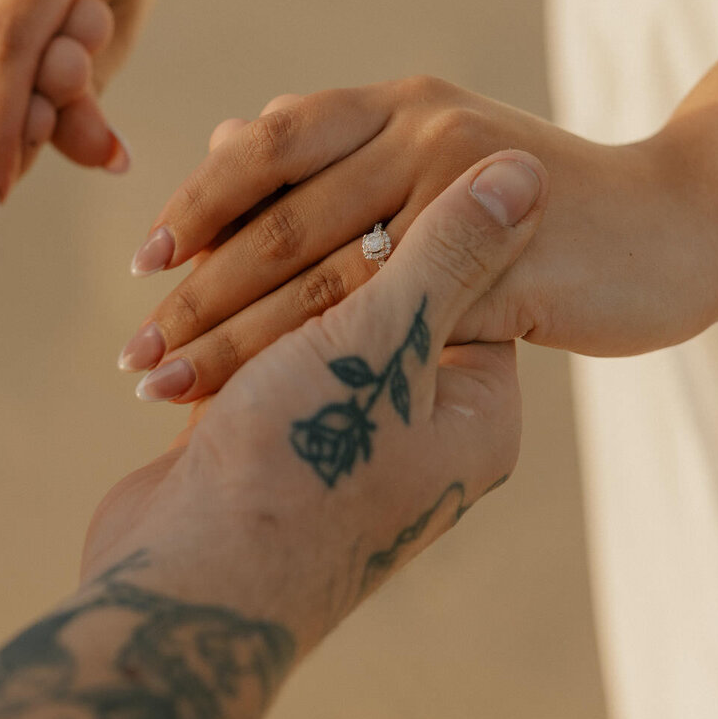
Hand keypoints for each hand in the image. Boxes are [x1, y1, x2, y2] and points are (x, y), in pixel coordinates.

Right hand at [84, 152, 545, 654]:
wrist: (192, 592)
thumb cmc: (304, 469)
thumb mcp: (387, 346)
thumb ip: (450, 254)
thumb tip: (525, 172)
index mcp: (476, 407)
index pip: (460, 271)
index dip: (407, 194)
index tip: (367, 130)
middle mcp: (418, 421)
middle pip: (378, 280)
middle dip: (321, 207)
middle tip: (280, 127)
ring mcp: (339, 431)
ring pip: (311, 306)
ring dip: (266, 239)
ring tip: (224, 154)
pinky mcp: (269, 435)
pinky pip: (261, 341)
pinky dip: (232, 287)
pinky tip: (198, 231)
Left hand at [117, 76, 710, 403]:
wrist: (671, 223)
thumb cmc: (532, 198)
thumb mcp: (429, 152)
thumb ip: (332, 151)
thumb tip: (224, 134)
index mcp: (399, 104)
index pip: (272, 146)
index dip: (202, 201)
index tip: (147, 261)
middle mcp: (426, 134)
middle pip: (285, 220)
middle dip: (201, 291)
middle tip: (138, 347)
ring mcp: (470, 198)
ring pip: (326, 280)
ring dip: (237, 340)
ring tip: (168, 384)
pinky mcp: (509, 271)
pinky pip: (392, 326)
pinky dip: (320, 368)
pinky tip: (271, 406)